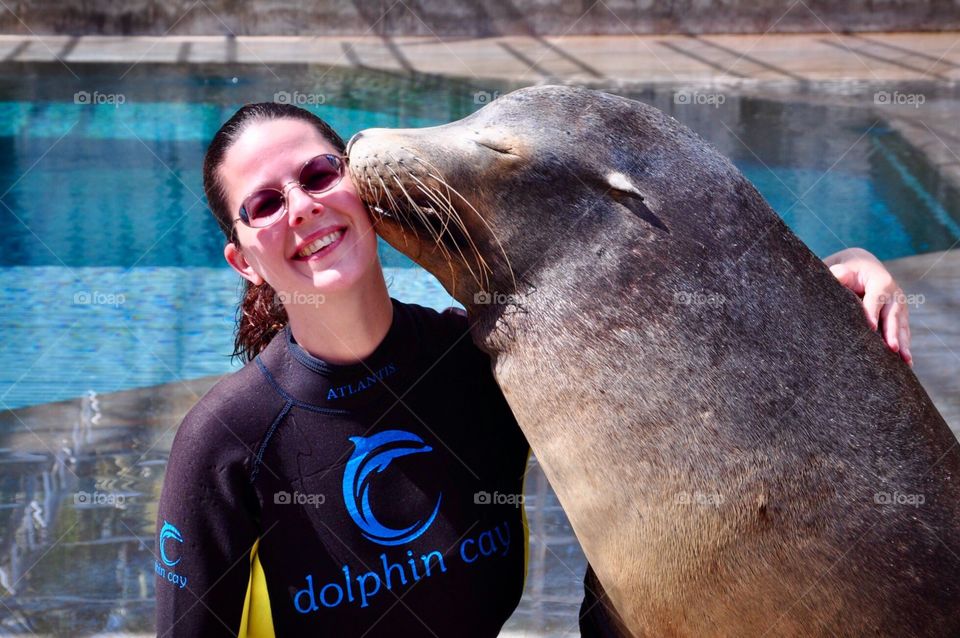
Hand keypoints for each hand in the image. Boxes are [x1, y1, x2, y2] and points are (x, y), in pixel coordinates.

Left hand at [824, 248, 911, 365]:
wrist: (863, 267)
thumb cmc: (849, 271)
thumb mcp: (843, 269)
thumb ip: (840, 273)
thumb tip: (837, 276)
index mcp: (881, 282)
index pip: (875, 299)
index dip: (872, 312)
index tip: (870, 328)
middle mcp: (894, 294)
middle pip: (893, 315)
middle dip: (892, 332)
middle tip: (892, 348)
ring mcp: (899, 306)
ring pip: (901, 326)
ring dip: (904, 344)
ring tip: (905, 361)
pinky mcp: (899, 316)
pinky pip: (902, 332)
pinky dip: (904, 346)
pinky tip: (906, 363)